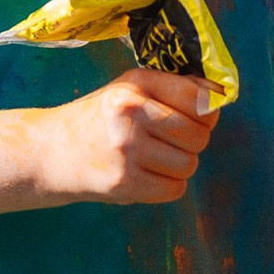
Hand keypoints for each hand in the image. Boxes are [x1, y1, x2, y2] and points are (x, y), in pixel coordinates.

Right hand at [31, 67, 219, 205]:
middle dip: (194, 140)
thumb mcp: (130, 88)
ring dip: (180, 164)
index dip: (209, 109)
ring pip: (189, 164)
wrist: (52, 152)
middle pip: (199, 135)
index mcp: (135, 85)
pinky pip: (174, 189)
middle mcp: (130, 114)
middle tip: (172, 139)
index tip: (202, 114)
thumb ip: (175, 88)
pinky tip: (148, 174)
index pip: (198, 98)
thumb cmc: (101, 117)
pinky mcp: (123, 183)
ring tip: (156, 157)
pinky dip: (168, 185)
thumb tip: (222, 93)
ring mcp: (126, 151)